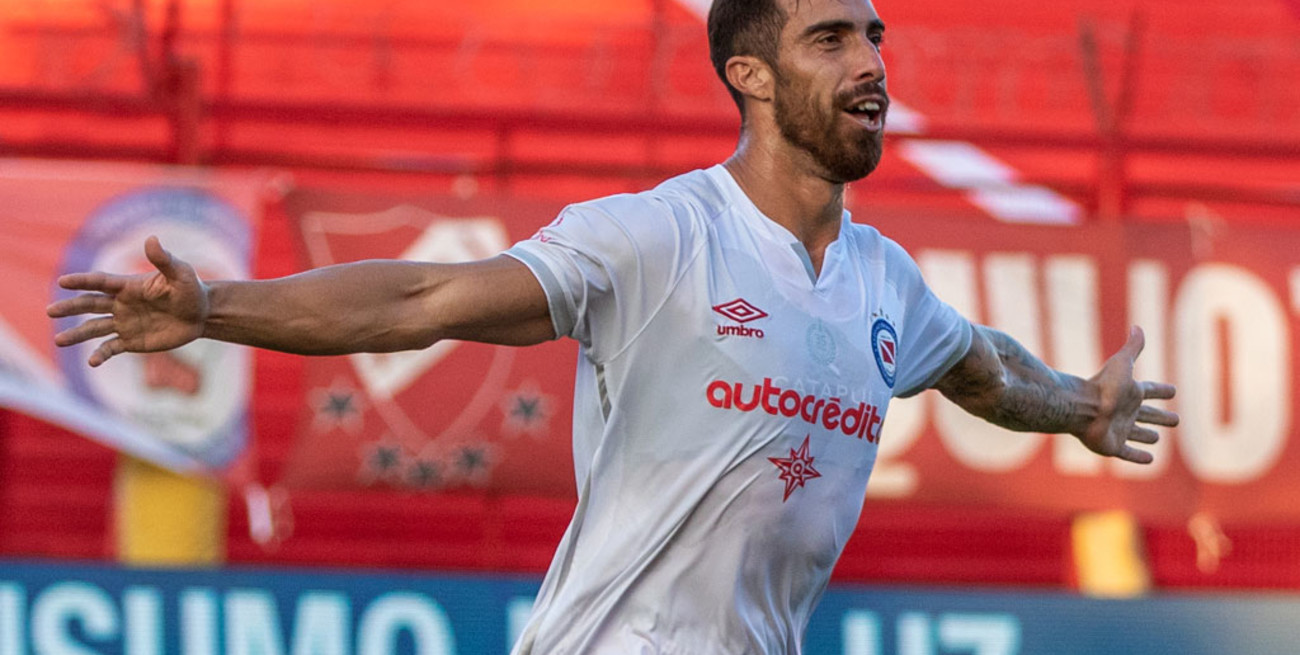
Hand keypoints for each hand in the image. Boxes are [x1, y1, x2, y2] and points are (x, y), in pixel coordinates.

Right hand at [47, 236, 209, 366]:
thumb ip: (164, 260)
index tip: (63, 281)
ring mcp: (124, 323)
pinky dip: (101, 354)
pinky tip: (92, 362)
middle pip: (90, 304)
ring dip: (77, 334)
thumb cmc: (191, 290)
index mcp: (128, 286)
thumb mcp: (181, 274)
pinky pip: (111, 348)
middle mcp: (121, 304)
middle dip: (70, 307)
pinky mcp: (132, 341)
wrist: (202, 315)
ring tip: (59, 340)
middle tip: (50, 311)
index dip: (82, 281)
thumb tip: (152, 239)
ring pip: (94, 328)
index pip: (100, 282)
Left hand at [1075, 326, 1178, 463]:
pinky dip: (1139, 457)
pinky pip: (1128, 453)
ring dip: (1147, 436)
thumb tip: (1137, 326)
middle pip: (1147, 415)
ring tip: (1156, 437)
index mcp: (1130, 394)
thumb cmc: (1104, 385)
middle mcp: (1125, 412)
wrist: (1082, 407)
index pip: (1150, 391)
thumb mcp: (1122, 364)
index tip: (1173, 390)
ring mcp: (1119, 430)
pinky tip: (1150, 459)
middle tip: (1176, 419)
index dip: (1161, 390)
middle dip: (1161, 417)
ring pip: (1137, 434)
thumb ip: (1132, 348)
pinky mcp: (1113, 446)